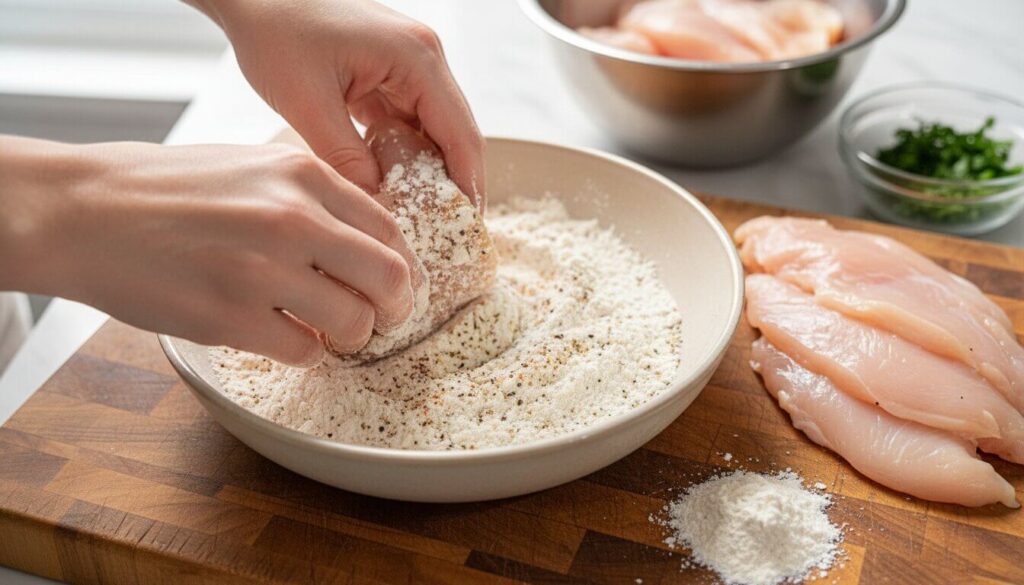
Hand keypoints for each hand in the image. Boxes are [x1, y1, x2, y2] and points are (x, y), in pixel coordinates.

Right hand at [0, 137, 420, 365]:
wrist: (85, 210)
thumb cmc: (167, 189)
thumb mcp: (253, 167)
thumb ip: (313, 197)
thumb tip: (368, 240)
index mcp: (302, 175)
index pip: (390, 228)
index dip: (401, 265)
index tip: (395, 284)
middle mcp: (291, 218)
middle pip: (389, 278)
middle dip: (393, 307)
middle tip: (379, 318)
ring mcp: (262, 270)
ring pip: (354, 323)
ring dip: (348, 336)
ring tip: (324, 330)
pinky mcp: (230, 317)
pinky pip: (304, 352)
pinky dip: (304, 352)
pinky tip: (282, 336)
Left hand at [190, 0, 485, 209]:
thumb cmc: (276, 29)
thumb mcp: (307, 102)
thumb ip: (345, 157)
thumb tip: (377, 203)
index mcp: (416, 58)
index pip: (461, 134)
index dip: (469, 185)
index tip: (468, 228)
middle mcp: (423, 57)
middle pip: (456, 132)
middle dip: (454, 182)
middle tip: (449, 232)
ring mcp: (408, 63)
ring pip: (433, 129)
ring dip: (429, 169)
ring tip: (423, 215)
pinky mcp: (388, 70)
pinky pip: (408, 119)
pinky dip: (404, 152)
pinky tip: (392, 182)